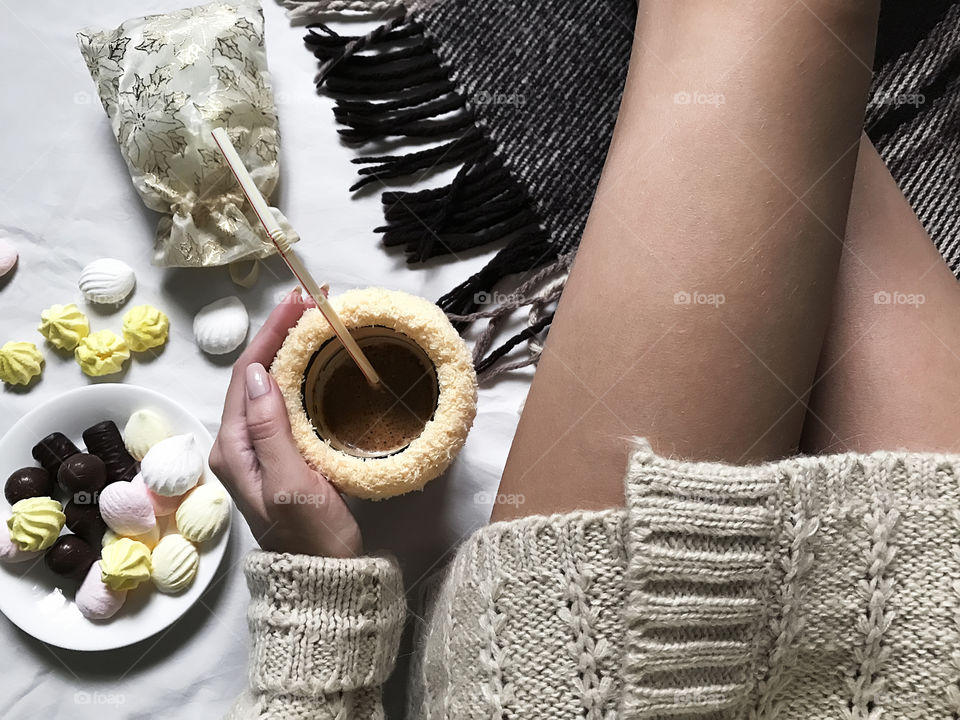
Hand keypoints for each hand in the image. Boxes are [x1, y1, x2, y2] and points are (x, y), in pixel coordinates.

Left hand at [209, 289, 361, 557]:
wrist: (325, 579)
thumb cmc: (311, 536)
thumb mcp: (291, 483)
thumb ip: (270, 430)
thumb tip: (261, 372)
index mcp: (232, 449)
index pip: (247, 376)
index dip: (270, 334)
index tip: (297, 302)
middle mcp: (240, 445)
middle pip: (257, 376)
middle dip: (280, 335)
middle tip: (312, 301)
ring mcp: (261, 451)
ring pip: (273, 388)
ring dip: (292, 352)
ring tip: (318, 321)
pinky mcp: (284, 456)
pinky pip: (289, 405)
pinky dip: (304, 376)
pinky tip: (321, 364)